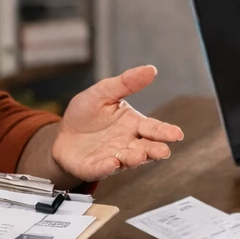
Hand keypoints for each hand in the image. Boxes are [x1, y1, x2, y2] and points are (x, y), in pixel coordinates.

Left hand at [50, 65, 184, 180]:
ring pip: (128, 160)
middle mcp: (127, 143)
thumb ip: (127, 83)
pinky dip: (107, 167)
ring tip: (139, 155)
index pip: (153, 128)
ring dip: (134, 158)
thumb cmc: (86, 114)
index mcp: (132, 124)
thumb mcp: (104, 92)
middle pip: (146, 147)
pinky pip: (102, 168)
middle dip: (154, 150)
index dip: (165, 132)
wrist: (63, 134)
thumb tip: (151, 69)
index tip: (176, 134)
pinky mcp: (95, 167)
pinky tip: (112, 163)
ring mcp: (113, 157)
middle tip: (162, 151)